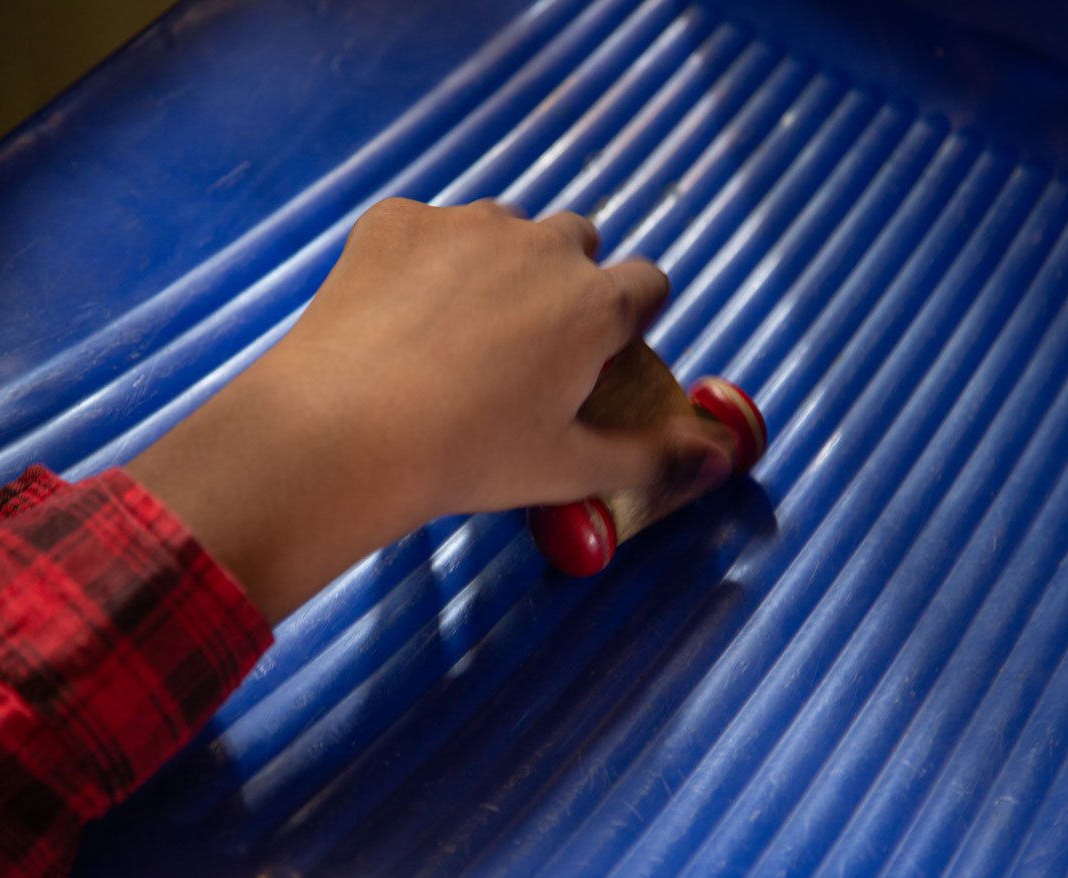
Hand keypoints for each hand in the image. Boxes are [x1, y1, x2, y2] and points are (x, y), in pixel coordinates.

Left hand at [128, 199, 731, 620]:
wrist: (344, 430)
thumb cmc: (469, 457)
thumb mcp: (570, 468)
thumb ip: (656, 458)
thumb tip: (723, 460)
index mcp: (594, 304)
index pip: (649, 282)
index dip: (631, 316)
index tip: (600, 350)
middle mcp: (541, 245)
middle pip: (576, 240)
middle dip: (564, 279)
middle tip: (521, 344)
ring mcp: (464, 223)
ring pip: (501, 229)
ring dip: (494, 263)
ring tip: (449, 331)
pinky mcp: (396, 219)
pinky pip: (425, 227)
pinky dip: (420, 259)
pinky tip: (393, 315)